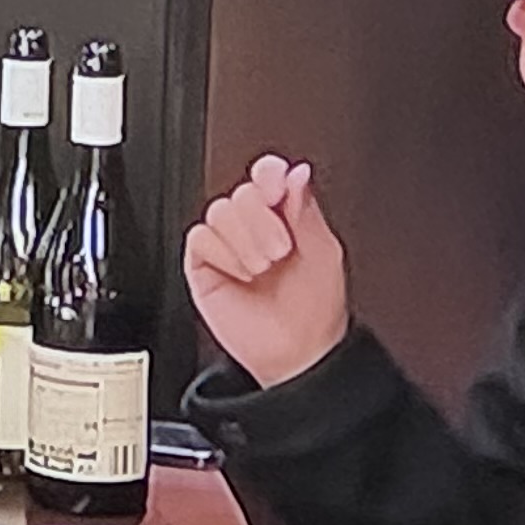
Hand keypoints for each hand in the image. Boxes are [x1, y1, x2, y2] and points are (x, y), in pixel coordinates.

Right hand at [184, 154, 349, 387]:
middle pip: (241, 191)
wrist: (296, 352)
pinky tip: (241, 274)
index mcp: (285, 216)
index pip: (267, 175)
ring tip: (261, 268)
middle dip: (262, 220)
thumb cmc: (315, 309)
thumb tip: (298, 173)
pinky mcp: (203, 266)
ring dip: (244, 240)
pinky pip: (200, 239)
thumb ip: (307, 210)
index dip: (269, 174)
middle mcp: (253, 227)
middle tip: (280, 249)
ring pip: (219, 211)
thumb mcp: (323, 253)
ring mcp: (227, 246)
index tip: (278, 189)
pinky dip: (223, 254)